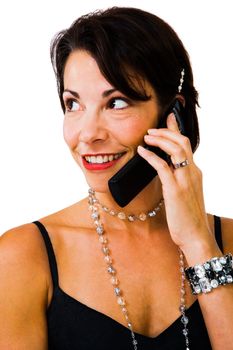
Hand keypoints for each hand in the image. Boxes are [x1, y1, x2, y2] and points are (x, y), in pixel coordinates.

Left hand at [137, 113, 214, 254]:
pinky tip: (142, 152)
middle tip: (151, 130)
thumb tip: (164, 170)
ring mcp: (185, 180)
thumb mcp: (185, 194)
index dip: (177, 129)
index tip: (169, 117)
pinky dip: (151, 156)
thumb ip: (178, 180)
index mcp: (195, 173)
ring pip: (175, 150)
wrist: (195, 236)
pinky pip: (162, 167)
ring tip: (146, 137)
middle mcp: (192, 173)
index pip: (186, 145)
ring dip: (159, 140)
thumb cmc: (188, 218)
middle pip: (182, 142)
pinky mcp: (175, 190)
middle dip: (166, 131)